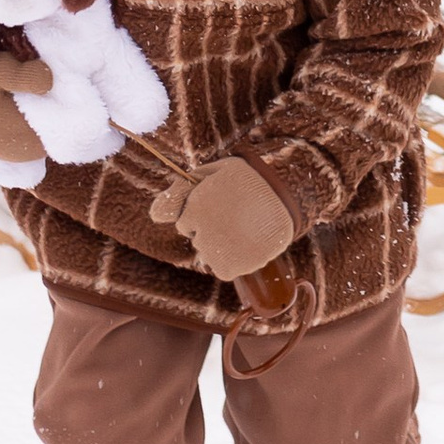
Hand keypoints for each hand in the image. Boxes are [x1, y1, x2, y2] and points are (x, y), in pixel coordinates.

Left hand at [148, 157, 295, 279]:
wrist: (289, 190)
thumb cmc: (249, 179)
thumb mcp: (213, 172)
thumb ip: (180, 191)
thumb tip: (154, 216)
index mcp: (196, 206)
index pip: (184, 223)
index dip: (203, 214)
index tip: (223, 204)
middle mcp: (204, 229)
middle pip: (197, 241)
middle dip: (212, 231)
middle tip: (237, 216)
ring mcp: (222, 249)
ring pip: (209, 257)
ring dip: (223, 247)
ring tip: (245, 229)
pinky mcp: (238, 265)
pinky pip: (225, 270)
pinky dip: (235, 262)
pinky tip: (249, 244)